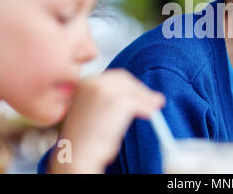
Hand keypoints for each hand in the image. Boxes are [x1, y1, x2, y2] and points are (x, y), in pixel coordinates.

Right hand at [49, 69, 164, 172]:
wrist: (77, 155)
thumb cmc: (85, 139)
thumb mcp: (94, 111)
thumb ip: (110, 99)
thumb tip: (139, 94)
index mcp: (84, 83)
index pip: (113, 77)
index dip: (130, 85)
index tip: (140, 93)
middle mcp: (92, 82)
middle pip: (125, 80)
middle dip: (141, 90)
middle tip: (155, 100)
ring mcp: (103, 90)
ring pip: (132, 91)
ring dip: (146, 100)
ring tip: (155, 108)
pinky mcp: (116, 101)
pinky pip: (138, 103)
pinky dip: (147, 109)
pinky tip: (150, 115)